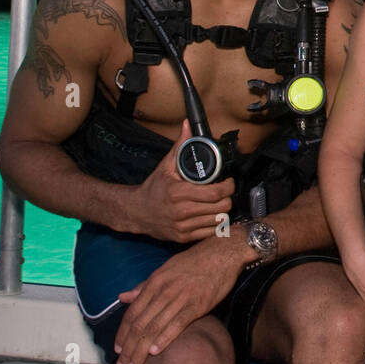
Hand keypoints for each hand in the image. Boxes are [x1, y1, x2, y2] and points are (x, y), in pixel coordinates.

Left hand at [113, 237, 243, 363]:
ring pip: (154, 328)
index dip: (122, 334)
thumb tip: (122, 297)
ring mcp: (180, 298)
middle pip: (140, 325)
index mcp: (154, 283)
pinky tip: (155, 352)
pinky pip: (177, 324)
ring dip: (141, 350)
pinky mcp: (197, 304)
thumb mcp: (164, 269)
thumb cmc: (193, 261)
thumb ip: (143, 286)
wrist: (222, 253)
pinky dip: (164, 338)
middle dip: (129, 348)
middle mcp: (163, 291)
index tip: (117, 351)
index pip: (132, 313)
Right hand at [128, 120, 234, 242]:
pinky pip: (210, 233)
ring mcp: (183, 227)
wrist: (136, 212)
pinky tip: (212, 215)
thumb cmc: (153, 189)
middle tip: (225, 192)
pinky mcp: (183, 238)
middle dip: (227, 198)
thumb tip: (187, 126)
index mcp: (179, 193)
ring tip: (219, 203)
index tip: (229, 182)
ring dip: (222, 211)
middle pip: (221, 208)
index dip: (228, 187)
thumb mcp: (165, 166)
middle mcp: (181, 212)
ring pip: (218, 221)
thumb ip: (180, 146)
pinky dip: (215, 224)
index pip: (215, 193)